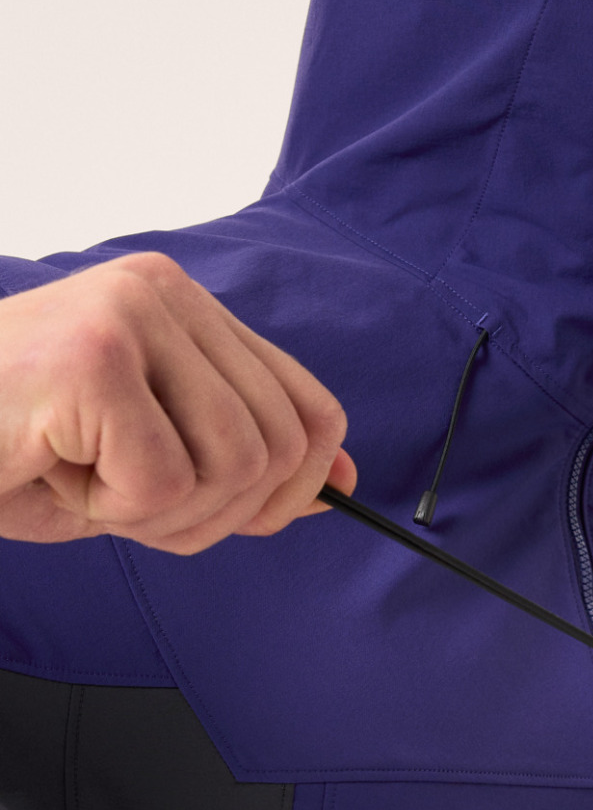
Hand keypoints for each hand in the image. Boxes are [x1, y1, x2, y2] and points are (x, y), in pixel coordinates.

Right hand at [0, 253, 355, 553]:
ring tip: (92, 487)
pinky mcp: (94, 361)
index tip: (258, 517)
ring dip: (162, 514)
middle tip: (134, 507)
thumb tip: (342, 484)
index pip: (306, 401)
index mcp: (181, 304)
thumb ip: (238, 461)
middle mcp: (163, 293)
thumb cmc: (6, 447)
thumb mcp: (142, 459)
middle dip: (218, 513)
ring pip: (234, 465)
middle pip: (280, 444)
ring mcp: (129, 317)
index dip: (302, 479)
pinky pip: (164, 483)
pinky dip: (113, 511)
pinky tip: (57, 476)